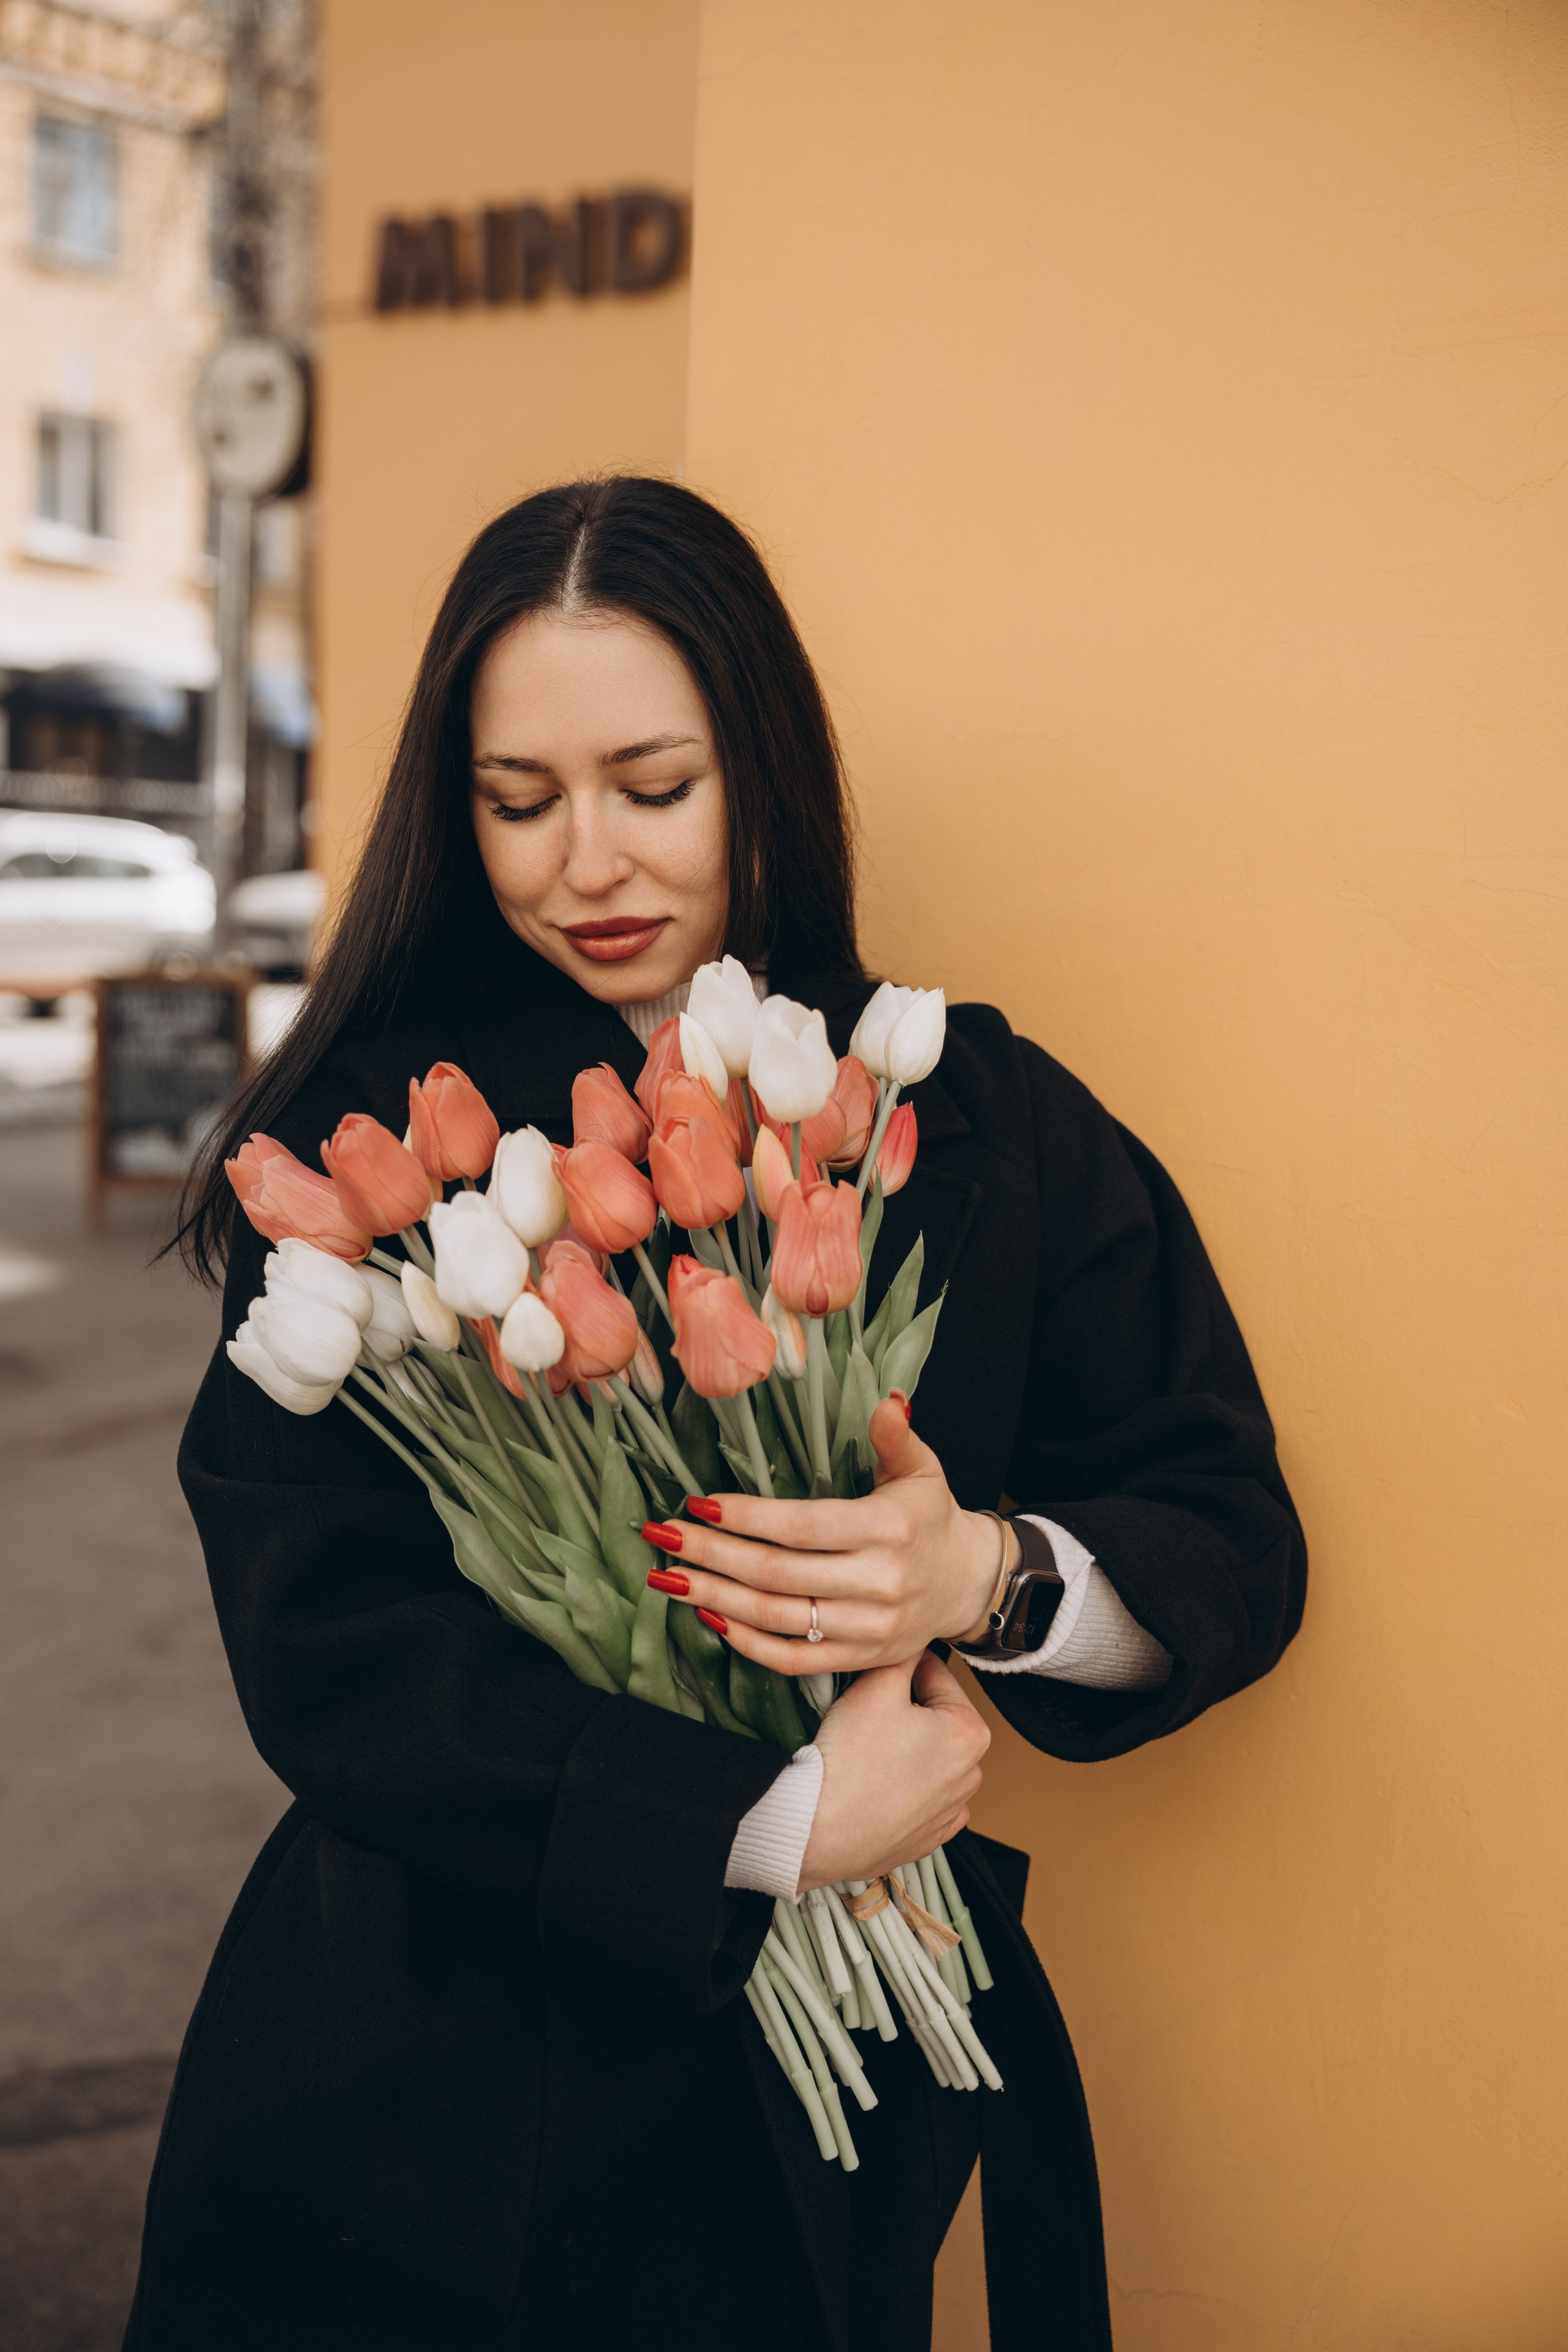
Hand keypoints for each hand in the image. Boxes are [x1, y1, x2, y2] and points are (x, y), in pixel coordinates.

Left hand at [644, 1393, 1005, 1674]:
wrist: (967, 1583)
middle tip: (660, 1536)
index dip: (746, 1518)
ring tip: (668, 1577)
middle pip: (778, 1574)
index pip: (803, 1526)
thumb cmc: (930, 1518)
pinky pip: (794, 1660)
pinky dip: (747, 1644)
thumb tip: (888, 1400)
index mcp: (890, 1529)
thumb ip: (896, 1437)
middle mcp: (879, 1583)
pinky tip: (709, 1617)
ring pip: (777, 1619)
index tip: (697, 1504)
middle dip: (711, 1554)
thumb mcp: (921, 1469)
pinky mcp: (859, 1660)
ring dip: (715, 1598)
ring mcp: (869, 1628)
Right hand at [799, 1650, 989, 1889]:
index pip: (937, 1676)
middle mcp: (970, 1775)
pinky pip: (920, 1800)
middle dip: (906, 1709)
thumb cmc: (852, 1759)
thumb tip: (910, 1640)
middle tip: (867, 1711)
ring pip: (928, 1759)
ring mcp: (949, 1811)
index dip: (901, 1666)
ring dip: (905, 1749)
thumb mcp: (877, 1683)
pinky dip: (903, 1789)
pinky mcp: (926, 1838)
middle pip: (934, 1719)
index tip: (877, 1672)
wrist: (820, 1829)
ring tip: (868, 1750)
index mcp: (970, 1733)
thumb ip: (902, 1652)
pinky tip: (876, 1784)